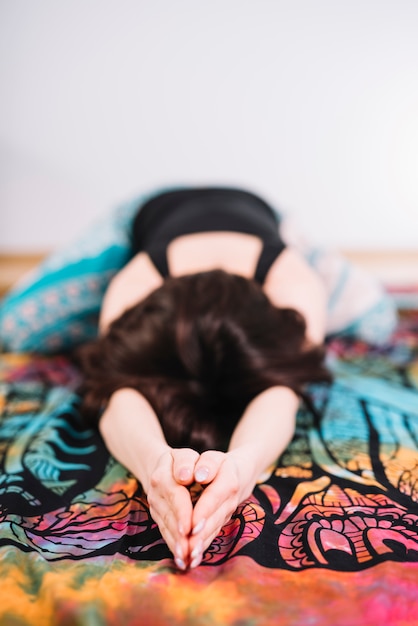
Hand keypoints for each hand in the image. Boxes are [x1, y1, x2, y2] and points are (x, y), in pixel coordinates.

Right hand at [146, 447, 198, 569]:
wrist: (164, 467)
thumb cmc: (184, 462)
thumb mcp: (186, 455)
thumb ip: (186, 462)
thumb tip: (185, 476)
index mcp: (163, 475)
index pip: (175, 495)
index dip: (183, 512)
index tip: (190, 529)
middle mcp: (155, 493)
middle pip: (169, 516)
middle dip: (179, 535)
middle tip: (188, 552)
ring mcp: (155, 507)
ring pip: (166, 527)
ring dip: (176, 545)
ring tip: (185, 560)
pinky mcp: (158, 518)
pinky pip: (165, 533)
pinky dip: (174, 547)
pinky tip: (182, 560)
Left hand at [185, 449, 255, 568]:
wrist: (238, 473)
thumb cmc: (219, 464)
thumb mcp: (213, 457)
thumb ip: (207, 464)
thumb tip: (199, 475)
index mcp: (227, 480)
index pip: (214, 496)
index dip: (203, 511)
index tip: (191, 525)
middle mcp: (230, 500)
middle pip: (214, 519)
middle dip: (201, 535)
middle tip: (188, 550)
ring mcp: (226, 513)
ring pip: (214, 530)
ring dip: (201, 545)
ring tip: (190, 558)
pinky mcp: (221, 522)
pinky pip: (212, 535)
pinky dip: (202, 548)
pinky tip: (192, 560)